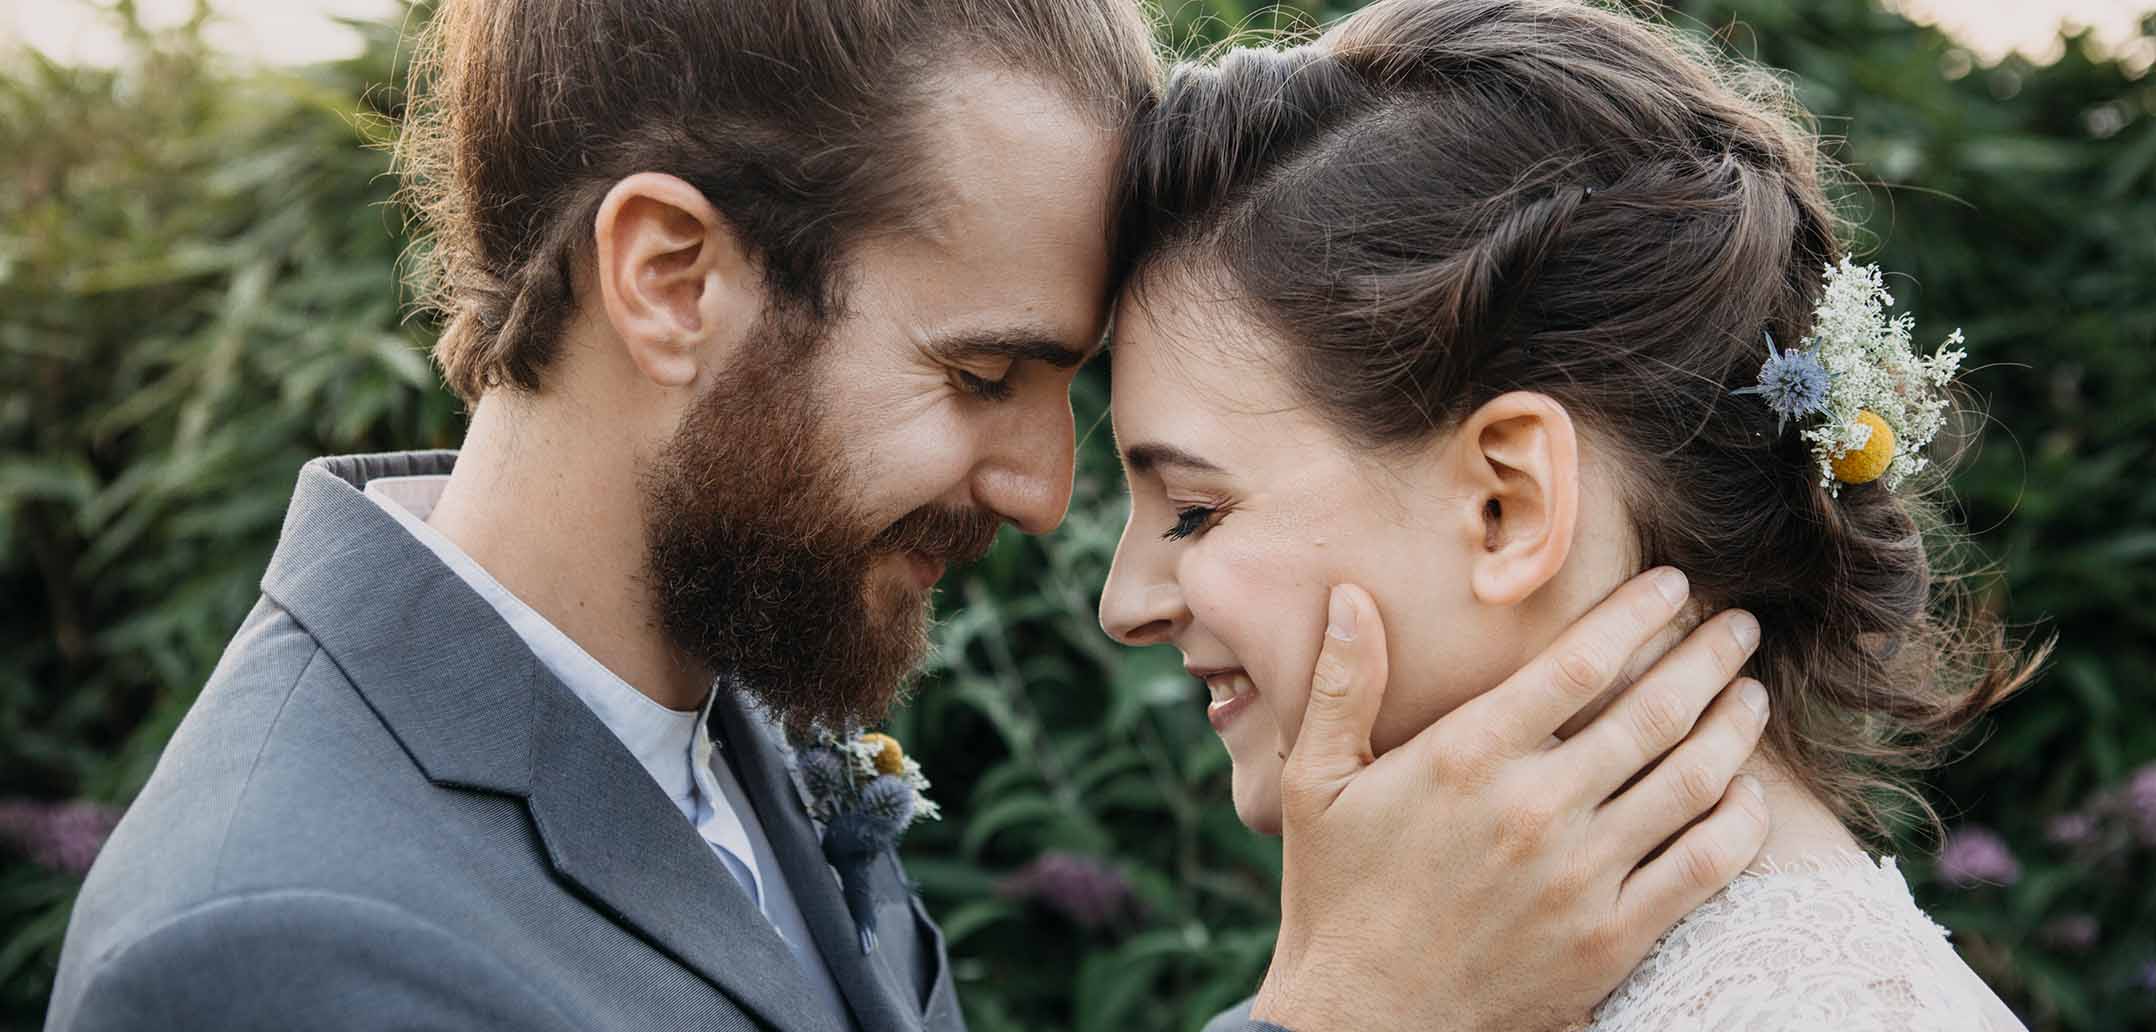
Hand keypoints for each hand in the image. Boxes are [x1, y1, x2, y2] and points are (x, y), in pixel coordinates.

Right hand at [1251, 568, 1769, 1031]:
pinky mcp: (1612, 939)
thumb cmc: (1336, 897)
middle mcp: (1533, 809)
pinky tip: (1747, 794)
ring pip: (1691, 781)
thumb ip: (1341, 687)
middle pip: (1653, 710)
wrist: (1365, 1023)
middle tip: (1738, 627)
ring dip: (1735, 728)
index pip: (1579, 663)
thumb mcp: (1314, 785)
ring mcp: (1580, 877)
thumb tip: (1350, 596)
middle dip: (1709, 656)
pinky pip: (1703, 867)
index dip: (1638, 613)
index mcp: (1466, 758)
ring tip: (1752, 695)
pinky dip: (1739, 822)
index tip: (1673, 586)